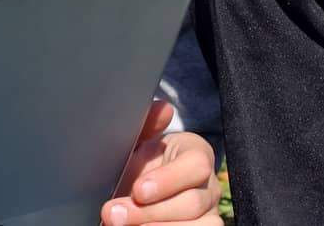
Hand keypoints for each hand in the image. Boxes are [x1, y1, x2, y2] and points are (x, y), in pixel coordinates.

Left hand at [103, 101, 221, 224]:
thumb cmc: (141, 166)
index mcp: (196, 155)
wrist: (135, 192)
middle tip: (114, 215)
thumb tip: (164, 108)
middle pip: (193, 203)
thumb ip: (148, 124)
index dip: (168, 180)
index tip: (137, 190)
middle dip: (150, 212)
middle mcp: (209, 186)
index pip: (197, 166)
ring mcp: (209, 214)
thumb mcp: (138, 144)